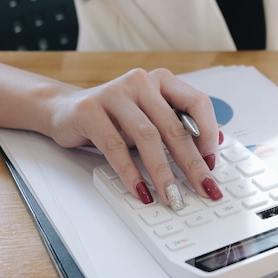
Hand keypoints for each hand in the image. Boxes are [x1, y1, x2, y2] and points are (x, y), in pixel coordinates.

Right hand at [45, 68, 222, 207]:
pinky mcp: (90, 110)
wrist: (65, 109)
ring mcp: (115, 93)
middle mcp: (142, 82)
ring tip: (172, 196)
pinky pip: (115, 147)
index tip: (212, 162)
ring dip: (163, 172)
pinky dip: (130, 172)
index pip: (198, 103)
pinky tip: (140, 190)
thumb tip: (209, 155)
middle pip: (174, 126)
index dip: (209, 133)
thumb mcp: (151, 117)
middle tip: (204, 187)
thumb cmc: (116, 117)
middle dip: (192, 163)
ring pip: (148, 137)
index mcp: (163, 81)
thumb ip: (177, 127)